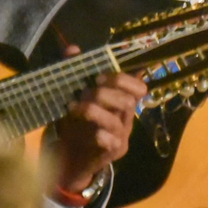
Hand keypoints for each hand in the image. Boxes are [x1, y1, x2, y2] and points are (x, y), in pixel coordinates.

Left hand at [50, 48, 146, 194]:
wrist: (70, 159)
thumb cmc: (76, 125)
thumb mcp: (73, 97)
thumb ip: (74, 73)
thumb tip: (72, 49)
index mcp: (120, 102)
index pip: (138, 87)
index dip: (122, 79)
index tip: (98, 77)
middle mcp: (126, 118)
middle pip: (128, 101)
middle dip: (104, 94)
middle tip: (84, 93)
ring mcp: (121, 136)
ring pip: (117, 120)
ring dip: (94, 111)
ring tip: (74, 108)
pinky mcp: (114, 152)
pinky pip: (111, 141)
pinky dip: (98, 135)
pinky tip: (87, 133)